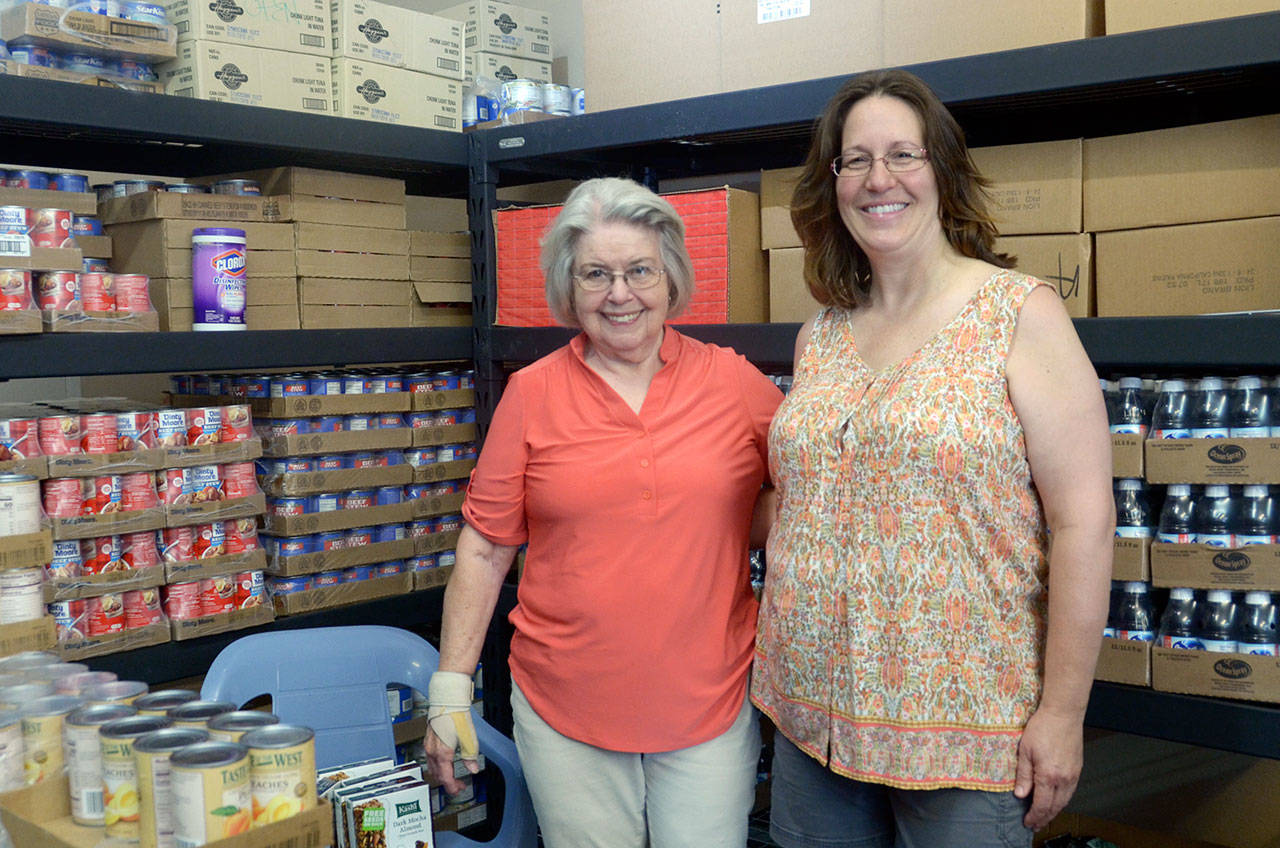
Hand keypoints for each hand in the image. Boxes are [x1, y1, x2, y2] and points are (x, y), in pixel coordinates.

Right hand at [425, 671, 481, 795]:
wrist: (448, 700)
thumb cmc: (457, 716)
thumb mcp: (469, 739)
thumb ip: (470, 757)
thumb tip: (473, 769)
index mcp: (442, 754)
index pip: (445, 778)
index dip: (453, 787)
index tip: (460, 789)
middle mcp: (432, 751)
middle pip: (438, 775)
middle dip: (448, 782)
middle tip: (459, 784)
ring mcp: (428, 745)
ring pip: (432, 767)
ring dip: (442, 774)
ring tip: (453, 775)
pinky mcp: (428, 739)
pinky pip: (430, 758)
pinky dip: (437, 765)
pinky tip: (445, 762)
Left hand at [1013, 706, 1083, 829]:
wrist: (1063, 714)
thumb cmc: (1042, 727)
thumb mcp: (1025, 750)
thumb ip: (1023, 775)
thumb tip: (1020, 794)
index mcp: (1048, 775)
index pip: (1041, 804)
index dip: (1034, 816)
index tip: (1027, 822)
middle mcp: (1064, 778)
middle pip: (1055, 807)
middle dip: (1044, 819)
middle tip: (1035, 825)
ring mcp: (1073, 774)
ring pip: (1064, 801)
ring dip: (1054, 812)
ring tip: (1044, 817)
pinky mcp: (1077, 769)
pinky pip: (1070, 792)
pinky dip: (1062, 801)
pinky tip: (1056, 801)